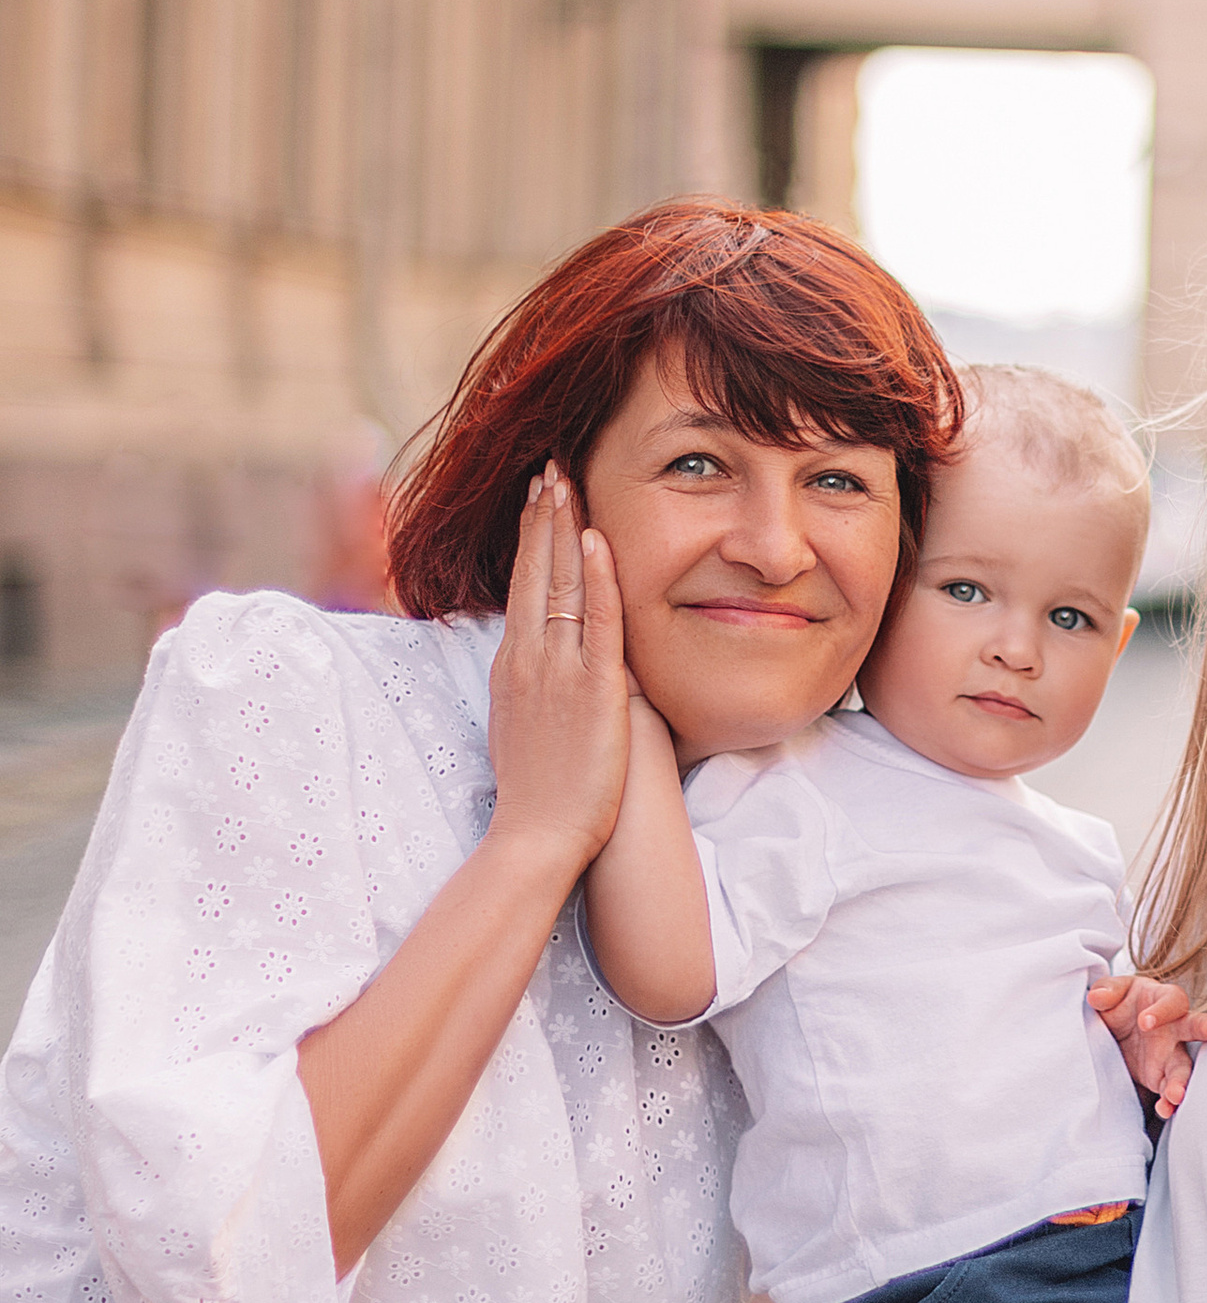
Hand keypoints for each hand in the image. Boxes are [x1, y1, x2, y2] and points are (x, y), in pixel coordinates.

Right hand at [484, 467, 629, 878]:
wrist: (537, 836)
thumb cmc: (539, 793)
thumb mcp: (525, 726)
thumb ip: (536, 689)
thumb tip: (544, 669)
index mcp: (513, 666)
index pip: (521, 586)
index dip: (530, 540)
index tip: (535, 499)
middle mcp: (529, 658)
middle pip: (534, 572)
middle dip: (541, 516)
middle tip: (547, 466)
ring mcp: (557, 671)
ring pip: (561, 584)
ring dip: (563, 528)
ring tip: (564, 479)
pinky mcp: (593, 689)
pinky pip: (598, 621)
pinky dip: (599, 577)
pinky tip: (597, 539)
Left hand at [1090, 971, 1206, 1119]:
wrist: (1111, 1034)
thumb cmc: (1117, 1004)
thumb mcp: (1109, 993)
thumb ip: (1106, 991)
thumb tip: (1097, 997)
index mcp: (1163, 1000)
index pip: (1172, 1000)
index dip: (1162, 1010)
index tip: (1144, 1022)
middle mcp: (1174, 1027)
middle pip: (1195, 1026)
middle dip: (1205, 1028)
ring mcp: (1170, 1055)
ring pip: (1183, 1067)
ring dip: (1181, 1081)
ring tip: (1175, 1095)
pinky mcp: (1161, 1078)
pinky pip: (1169, 1090)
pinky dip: (1168, 1102)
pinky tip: (1164, 1109)